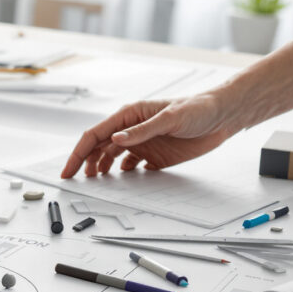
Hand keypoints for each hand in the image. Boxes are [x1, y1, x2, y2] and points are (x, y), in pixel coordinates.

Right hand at [60, 95, 238, 177]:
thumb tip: (115, 140)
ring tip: (96, 183)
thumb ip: (142, 130)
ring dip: (102, 170)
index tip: (69, 170)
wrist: (223, 117)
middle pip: (99, 149)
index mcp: (129, 116)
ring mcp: (142, 143)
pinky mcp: (155, 155)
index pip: (95, 135)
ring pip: (112, 159)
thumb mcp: (169, 118)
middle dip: (85, 164)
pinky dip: (125, 176)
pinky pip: (133, 167)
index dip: (79, 153)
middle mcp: (132, 130)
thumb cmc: (197, 108)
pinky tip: (123, 182)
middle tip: (76, 181)